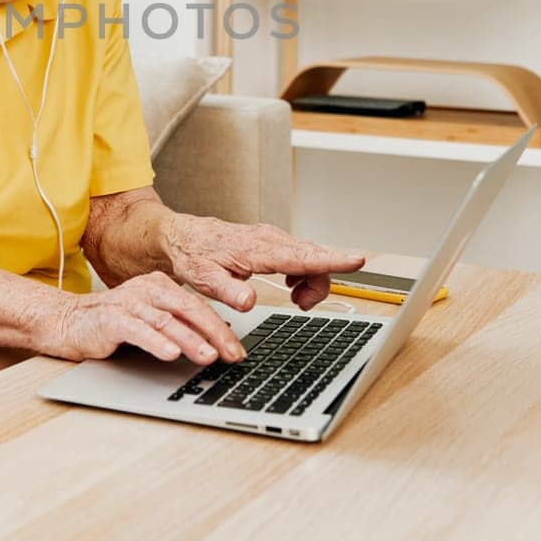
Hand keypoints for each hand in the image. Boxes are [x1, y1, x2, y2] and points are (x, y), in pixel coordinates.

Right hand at [40, 271, 245, 363]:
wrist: (67, 322)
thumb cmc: (112, 324)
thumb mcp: (150, 321)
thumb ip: (178, 325)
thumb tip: (215, 341)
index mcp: (160, 286)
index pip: (198, 306)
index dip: (221, 329)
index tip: (238, 351)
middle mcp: (147, 290)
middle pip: (188, 310)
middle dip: (214, 334)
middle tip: (232, 354)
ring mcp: (128, 303)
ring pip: (166, 321)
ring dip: (190, 340)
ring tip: (208, 357)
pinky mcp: (111, 319)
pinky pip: (138, 330)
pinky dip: (156, 343)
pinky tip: (170, 354)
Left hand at [161, 216, 364, 312]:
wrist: (183, 236)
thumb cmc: (194, 256)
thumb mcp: (204, 280)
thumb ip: (227, 291)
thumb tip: (250, 301)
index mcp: (257, 250)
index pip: (302, 257)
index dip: (331, 261)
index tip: (357, 260)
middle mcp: (270, 239)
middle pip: (314, 259)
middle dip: (320, 283)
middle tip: (301, 304)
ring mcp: (274, 238)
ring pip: (312, 258)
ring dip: (312, 281)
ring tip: (296, 299)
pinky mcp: (274, 242)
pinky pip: (304, 256)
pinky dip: (306, 273)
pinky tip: (292, 285)